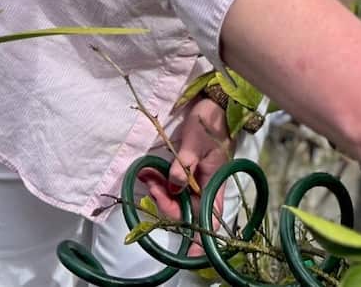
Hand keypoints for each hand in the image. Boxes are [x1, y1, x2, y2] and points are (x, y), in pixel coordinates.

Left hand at [136, 97, 235, 253]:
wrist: (212, 103)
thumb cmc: (208, 124)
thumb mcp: (195, 144)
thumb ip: (184, 166)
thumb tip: (174, 186)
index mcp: (214, 184)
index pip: (210, 219)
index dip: (201, 239)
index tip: (192, 256)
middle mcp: (205, 187)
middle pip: (185, 210)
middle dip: (166, 203)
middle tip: (151, 184)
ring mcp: (196, 179)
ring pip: (176, 197)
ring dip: (160, 191)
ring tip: (147, 175)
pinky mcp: (186, 170)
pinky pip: (172, 184)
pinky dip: (160, 181)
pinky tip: (149, 172)